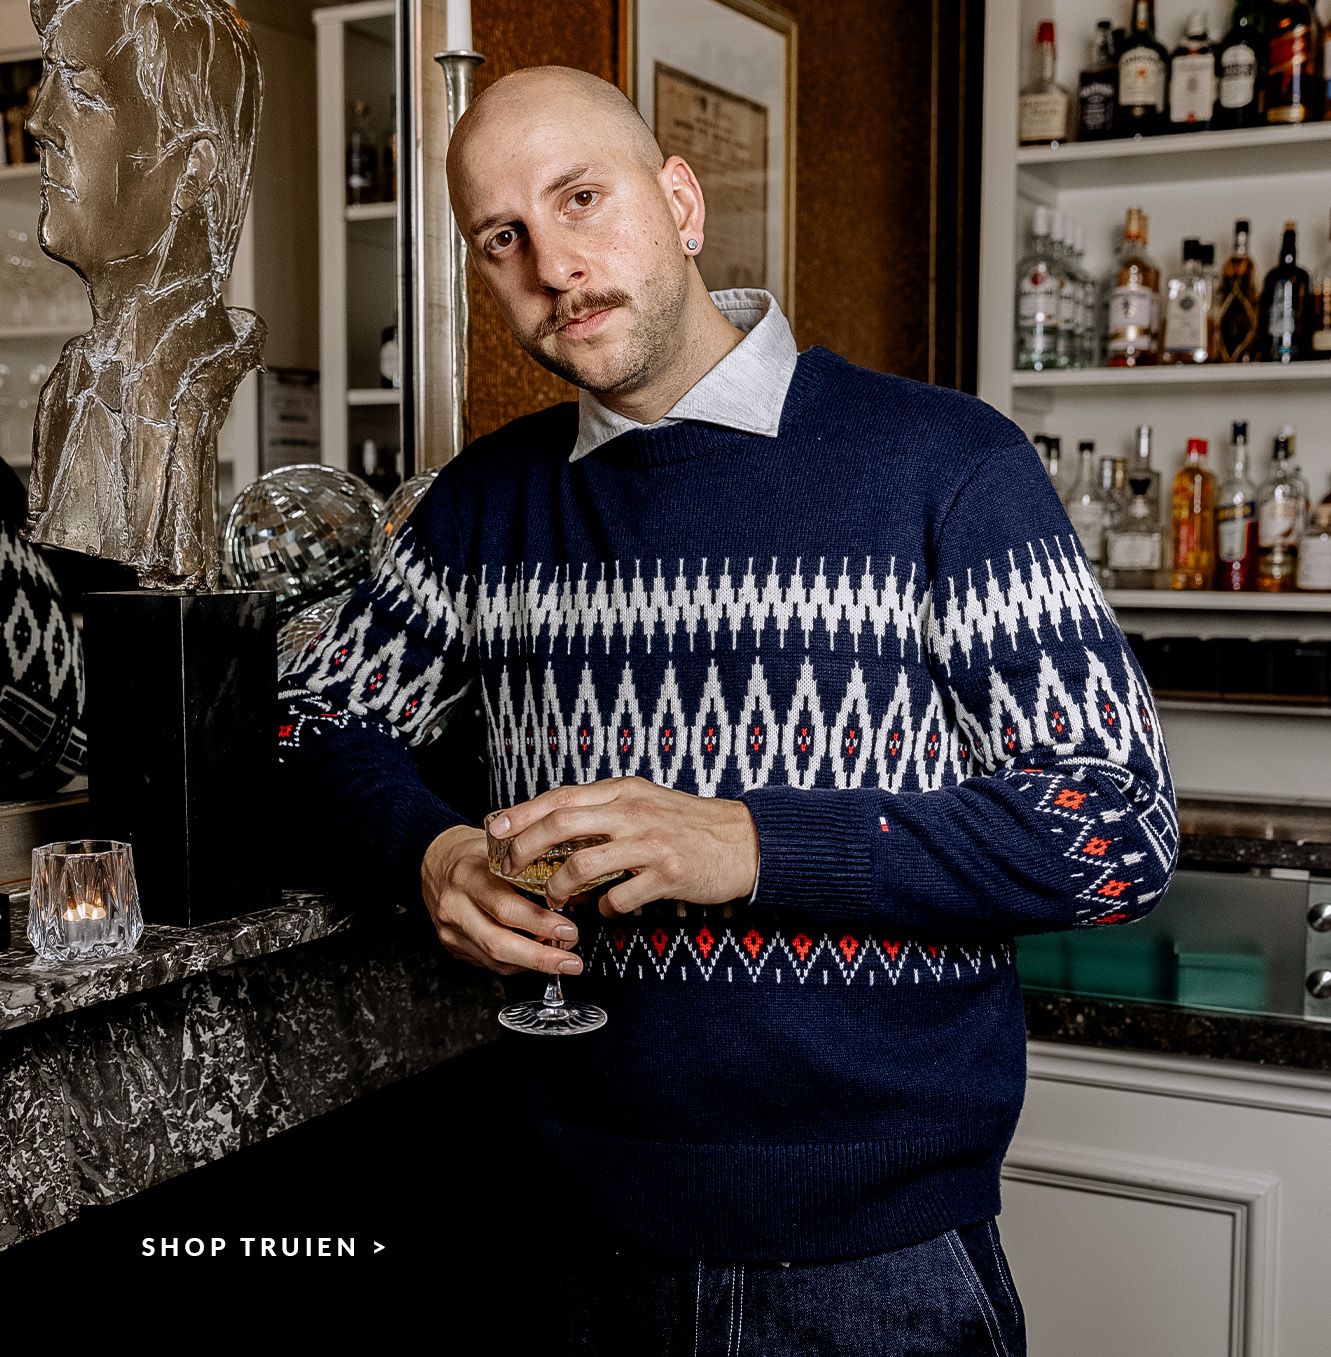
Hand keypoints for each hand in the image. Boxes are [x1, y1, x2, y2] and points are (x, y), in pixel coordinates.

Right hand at [419, 823, 584, 976]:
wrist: (436, 859)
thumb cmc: (473, 851)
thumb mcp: (502, 848)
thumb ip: (532, 868)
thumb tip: (574, 891)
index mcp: (467, 876)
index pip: (505, 907)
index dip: (540, 924)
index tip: (569, 930)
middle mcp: (454, 906)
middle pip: (498, 943)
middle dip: (540, 958)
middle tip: (571, 962)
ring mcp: (450, 930)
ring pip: (494, 960)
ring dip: (532, 964)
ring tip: (561, 960)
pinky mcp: (452, 945)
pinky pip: (488, 963)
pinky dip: (517, 963)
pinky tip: (536, 956)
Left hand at [489, 776, 759, 916]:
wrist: (745, 841)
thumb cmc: (691, 824)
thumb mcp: (647, 803)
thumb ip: (607, 812)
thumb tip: (562, 831)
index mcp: (624, 791)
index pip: (562, 797)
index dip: (524, 812)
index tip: (496, 826)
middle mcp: (633, 812)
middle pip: (561, 824)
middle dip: (526, 847)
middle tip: (511, 868)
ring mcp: (649, 843)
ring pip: (582, 864)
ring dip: (560, 887)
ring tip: (557, 900)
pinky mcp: (666, 874)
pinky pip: (620, 897)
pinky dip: (606, 909)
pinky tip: (609, 911)